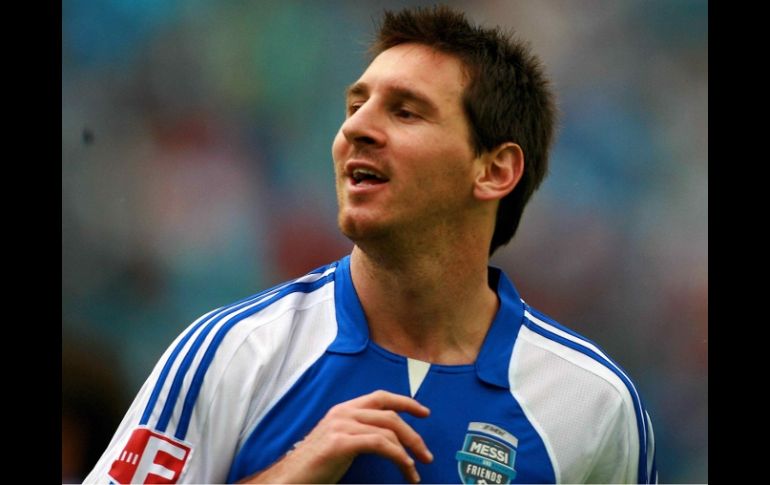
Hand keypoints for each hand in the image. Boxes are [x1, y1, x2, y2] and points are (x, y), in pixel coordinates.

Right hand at [240, 390, 432, 483]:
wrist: (291, 478)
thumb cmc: (316, 465)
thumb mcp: (341, 441)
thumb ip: (361, 432)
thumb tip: (391, 438)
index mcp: (344, 409)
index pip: (381, 397)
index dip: (405, 402)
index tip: (424, 413)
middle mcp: (343, 413)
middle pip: (390, 415)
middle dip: (413, 434)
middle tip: (426, 454)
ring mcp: (341, 426)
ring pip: (388, 430)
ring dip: (408, 451)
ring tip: (415, 470)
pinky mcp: (340, 443)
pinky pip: (380, 444)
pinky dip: (398, 457)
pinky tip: (405, 469)